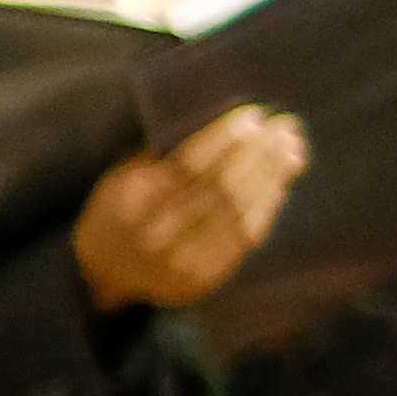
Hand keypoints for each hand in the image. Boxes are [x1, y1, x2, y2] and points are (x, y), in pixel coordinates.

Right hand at [74, 106, 307, 312]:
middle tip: (285, 127)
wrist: (104, 274)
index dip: (225, 139)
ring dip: (270, 177)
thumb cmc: (118, 212)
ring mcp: (180, 260)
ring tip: (292, 150)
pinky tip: (280, 184)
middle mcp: (156, 232)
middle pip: (220, 187)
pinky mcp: (202, 279)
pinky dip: (265, 208)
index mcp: (132, 200)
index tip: (254, 116)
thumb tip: (220, 127)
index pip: (188, 164)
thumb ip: (160, 155)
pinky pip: (242, 240)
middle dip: (258, 153)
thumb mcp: (120, 179)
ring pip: (237, 213)